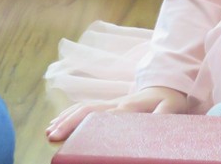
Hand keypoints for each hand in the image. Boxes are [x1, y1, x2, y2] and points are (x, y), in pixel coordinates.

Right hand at [46, 86, 187, 141]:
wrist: (168, 84)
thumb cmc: (170, 99)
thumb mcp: (172, 106)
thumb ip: (163, 113)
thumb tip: (154, 121)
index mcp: (133, 104)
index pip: (110, 114)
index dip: (95, 124)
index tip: (78, 135)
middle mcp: (118, 102)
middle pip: (90, 111)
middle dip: (70, 122)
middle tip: (53, 137)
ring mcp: (111, 102)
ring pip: (84, 109)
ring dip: (66, 119)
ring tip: (48, 132)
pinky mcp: (108, 105)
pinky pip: (85, 108)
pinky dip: (69, 115)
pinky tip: (55, 124)